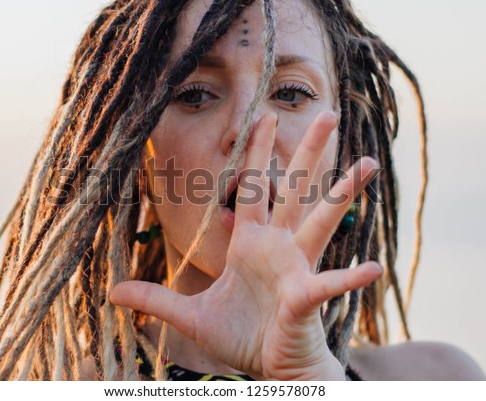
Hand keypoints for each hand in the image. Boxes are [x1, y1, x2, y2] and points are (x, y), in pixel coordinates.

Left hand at [110, 111, 381, 379]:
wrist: (269, 370)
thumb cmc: (240, 338)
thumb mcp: (189, 316)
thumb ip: (155, 299)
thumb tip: (113, 292)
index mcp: (250, 243)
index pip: (254, 188)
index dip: (258, 152)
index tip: (265, 117)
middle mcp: (278, 248)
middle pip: (294, 190)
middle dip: (309, 152)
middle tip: (328, 114)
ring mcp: (296, 269)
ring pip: (320, 223)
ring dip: (343, 194)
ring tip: (367, 163)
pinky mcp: (305, 298)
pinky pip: (329, 285)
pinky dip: (349, 278)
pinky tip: (373, 268)